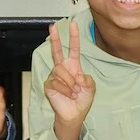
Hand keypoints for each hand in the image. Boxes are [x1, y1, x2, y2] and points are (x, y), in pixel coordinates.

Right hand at [45, 23, 95, 139]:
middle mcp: (63, 69)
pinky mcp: (49, 84)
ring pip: (60, 71)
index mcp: (74, 66)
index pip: (73, 49)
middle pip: (56, 51)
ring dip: (70, 82)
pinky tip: (69, 95)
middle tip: (52, 27)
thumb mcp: (91, 88)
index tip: (73, 25)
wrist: (74, 114)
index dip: (73, 37)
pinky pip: (56, 82)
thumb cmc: (82, 100)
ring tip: (74, 92)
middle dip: (55, 39)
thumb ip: (87, 80)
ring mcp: (55, 76)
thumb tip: (78, 76)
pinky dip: (65, 89)